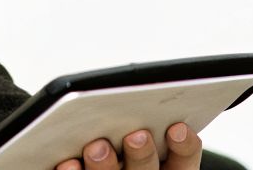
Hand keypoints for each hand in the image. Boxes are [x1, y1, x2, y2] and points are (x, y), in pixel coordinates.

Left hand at [54, 122, 201, 169]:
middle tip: (136, 136)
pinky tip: (68, 163)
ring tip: (97, 147)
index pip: (184, 162)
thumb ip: (145, 118)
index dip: (184, 146)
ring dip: (106, 167)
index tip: (177, 127)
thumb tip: (139, 91)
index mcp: (165, 169)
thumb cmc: (118, 141)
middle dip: (142, 156)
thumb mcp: (141, 130)